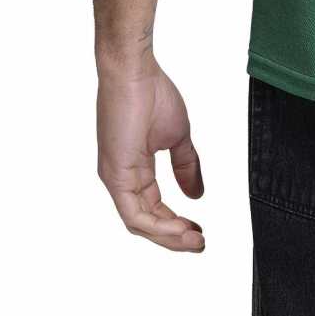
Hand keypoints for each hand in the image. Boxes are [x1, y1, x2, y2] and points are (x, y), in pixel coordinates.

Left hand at [96, 55, 205, 251]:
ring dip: (168, 236)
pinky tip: (179, 228)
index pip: (154, 208)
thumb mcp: (177, 136)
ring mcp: (115, 179)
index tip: (200, 230)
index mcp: (135, 170)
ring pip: (139, 223)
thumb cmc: (151, 93)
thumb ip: (186, 166)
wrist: (135, 72)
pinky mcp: (114, 176)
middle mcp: (122, 179)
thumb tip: (197, 194)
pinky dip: (157, 226)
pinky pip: (133, 214)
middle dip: (174, 237)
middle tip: (199, 243)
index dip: (176, 223)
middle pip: (146, 222)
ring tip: (193, 241)